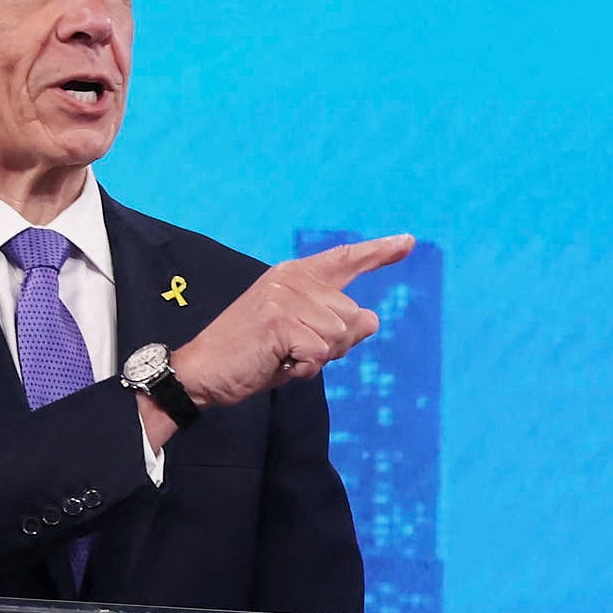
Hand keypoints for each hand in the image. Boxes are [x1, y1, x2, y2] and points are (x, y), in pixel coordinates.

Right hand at [168, 234, 416, 413]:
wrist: (203, 371)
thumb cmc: (254, 355)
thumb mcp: (303, 338)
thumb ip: (336, 326)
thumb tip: (373, 318)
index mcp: (296, 276)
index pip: (345, 260)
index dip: (379, 252)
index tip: (408, 242)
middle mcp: (292, 279)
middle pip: (353, 317)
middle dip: (334, 346)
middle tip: (293, 351)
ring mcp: (286, 298)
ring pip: (340, 337)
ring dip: (317, 359)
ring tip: (283, 355)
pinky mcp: (280, 321)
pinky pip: (320, 354)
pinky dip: (305, 369)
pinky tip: (279, 364)